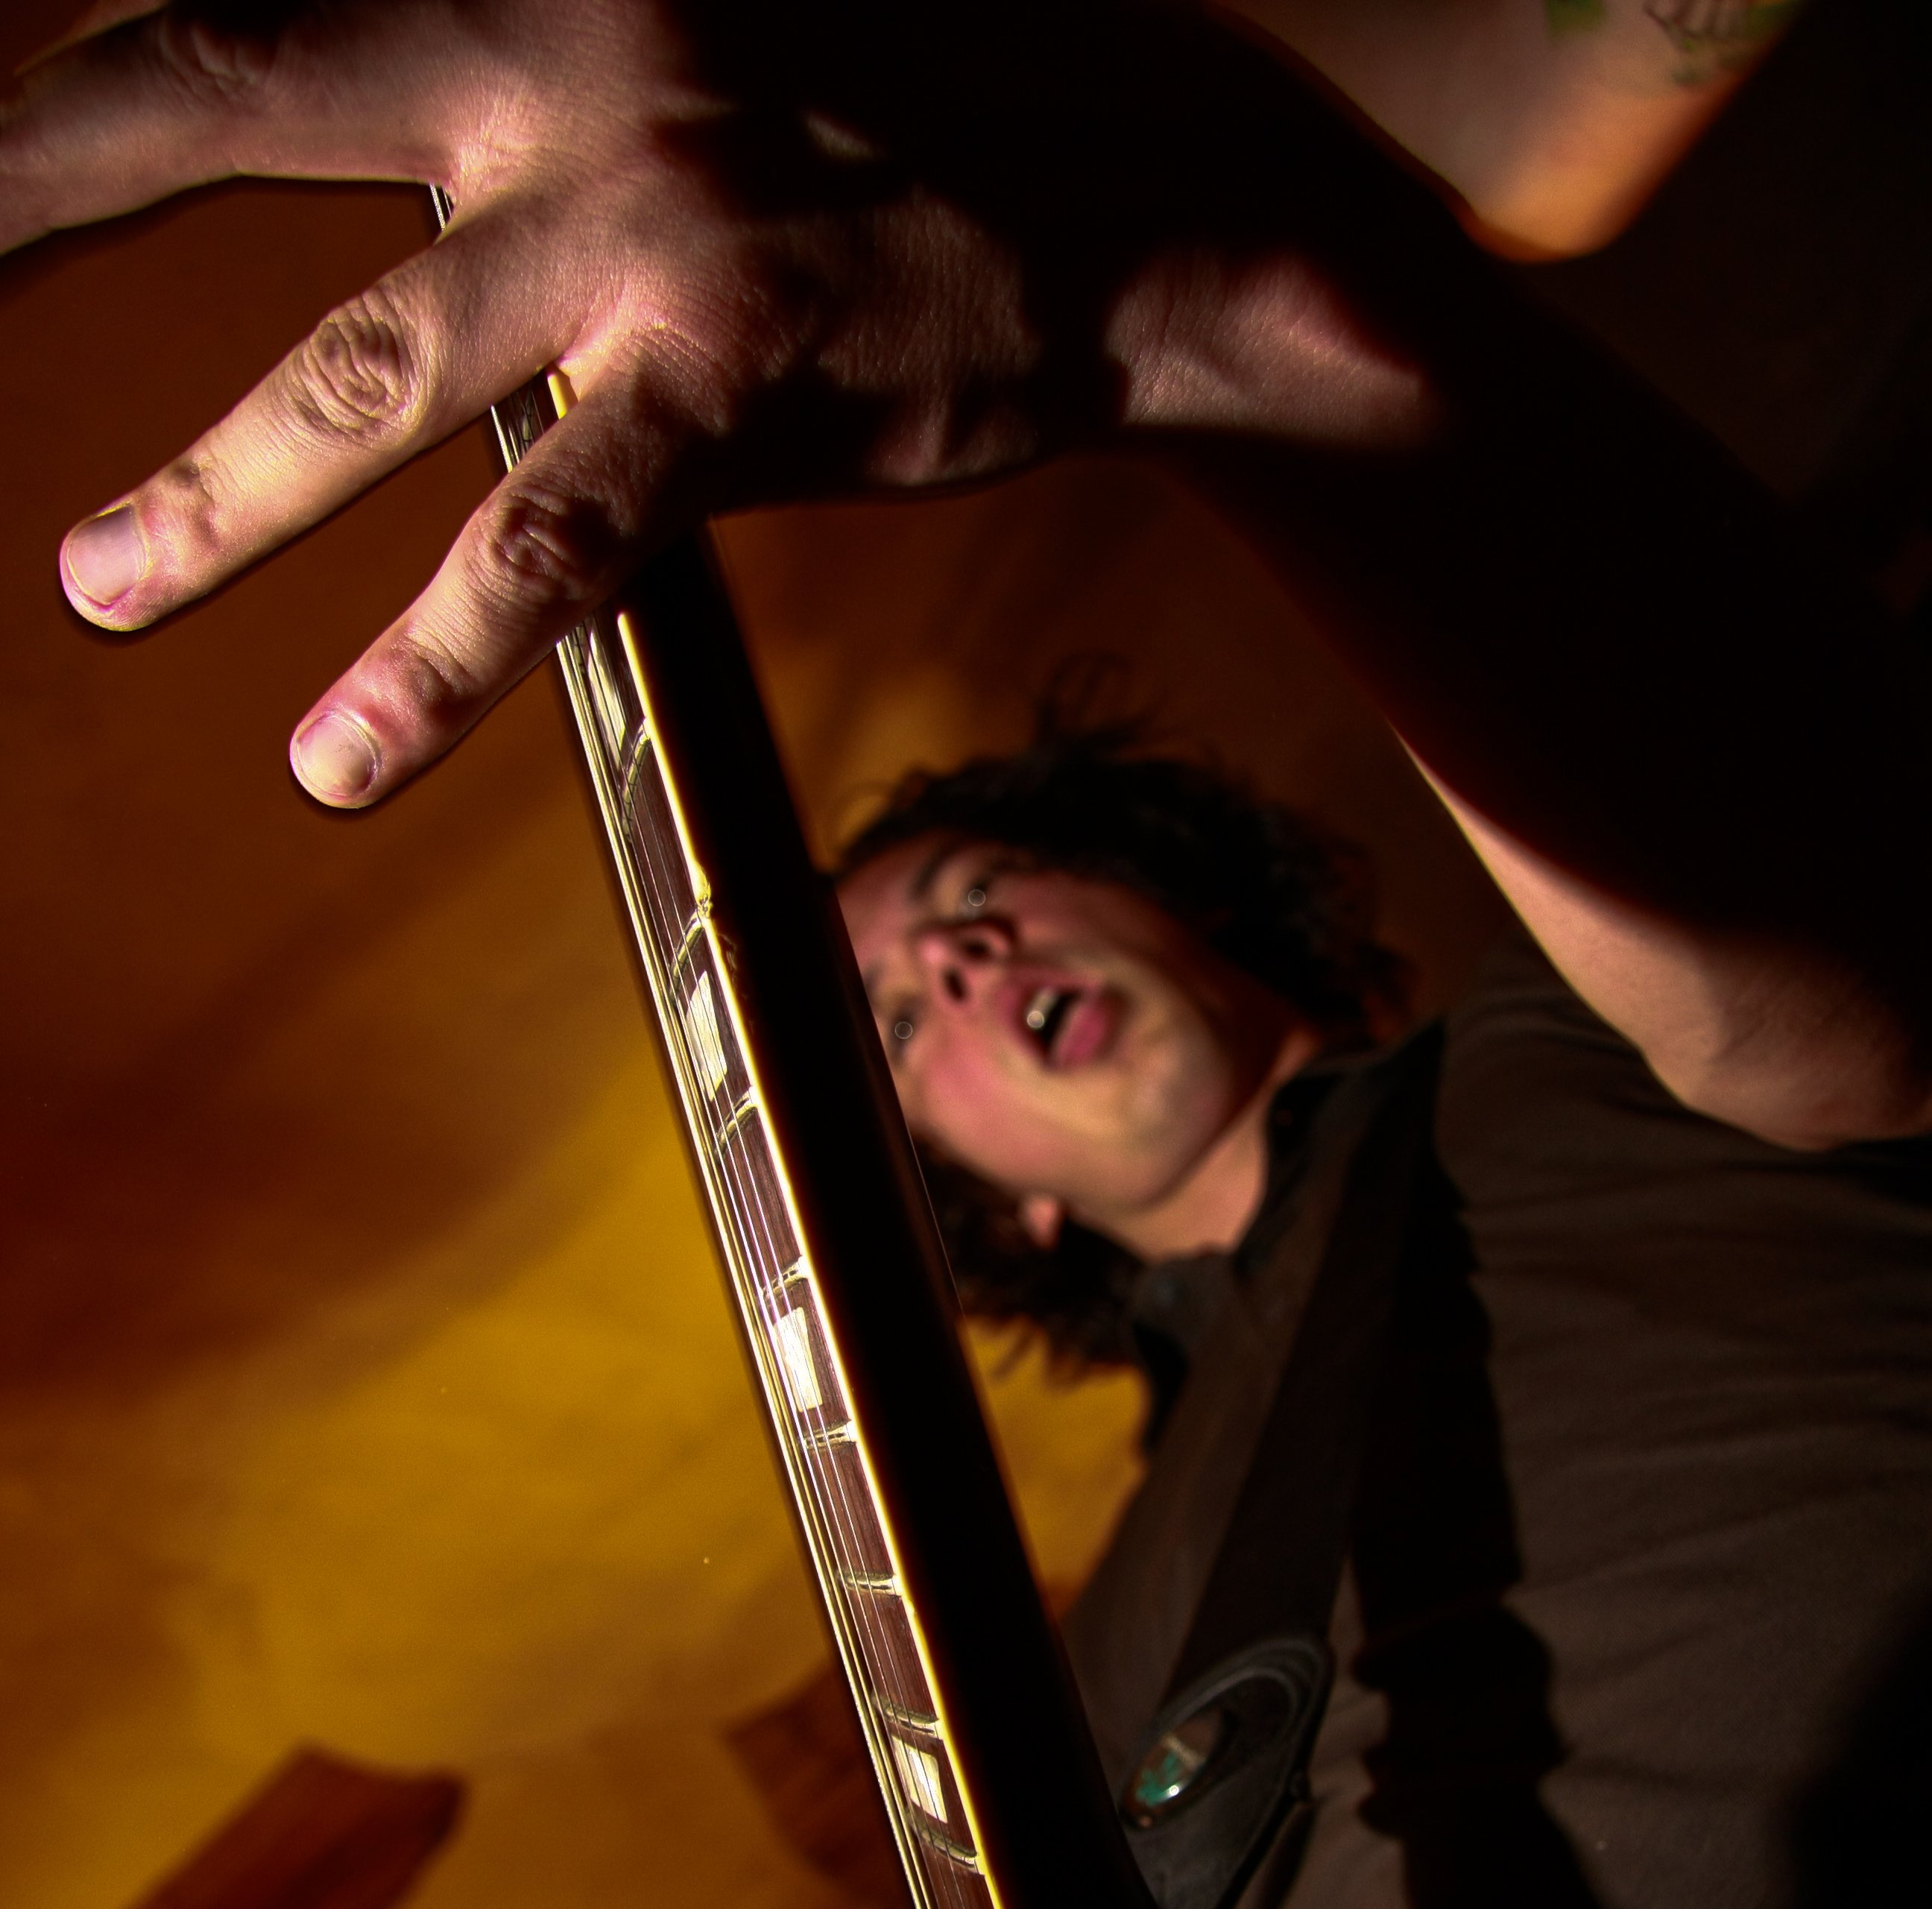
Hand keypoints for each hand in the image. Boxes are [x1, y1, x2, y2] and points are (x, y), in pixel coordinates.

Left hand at [1, 0, 1410, 806]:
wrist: (1132, 180)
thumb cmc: (869, 118)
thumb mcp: (658, 44)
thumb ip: (489, 82)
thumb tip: (315, 119)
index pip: (235, 0)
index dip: (67, 79)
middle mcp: (550, 41)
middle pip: (217, 85)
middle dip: (29, 185)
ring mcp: (641, 213)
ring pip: (371, 361)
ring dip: (217, 487)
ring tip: (100, 584)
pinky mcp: (738, 371)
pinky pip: (556, 531)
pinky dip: (437, 653)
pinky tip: (342, 758)